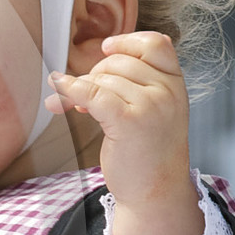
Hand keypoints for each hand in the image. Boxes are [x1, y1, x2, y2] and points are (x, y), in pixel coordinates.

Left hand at [46, 30, 189, 211]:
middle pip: (118, 62)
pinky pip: (91, 93)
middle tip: (86, 99)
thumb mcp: (155, 111)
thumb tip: (95, 59)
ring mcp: (151, 106)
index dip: (127, 42)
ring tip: (79, 110)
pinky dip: (70, 90)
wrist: (155, 193)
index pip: (155, 44)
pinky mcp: (129, 122)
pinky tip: (58, 89)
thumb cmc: (149, 154)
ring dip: (82, 92)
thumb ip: (137, 84)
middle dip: (95, 76)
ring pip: (102, 80)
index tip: (106, 49)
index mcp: (176, 85)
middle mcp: (167, 92)